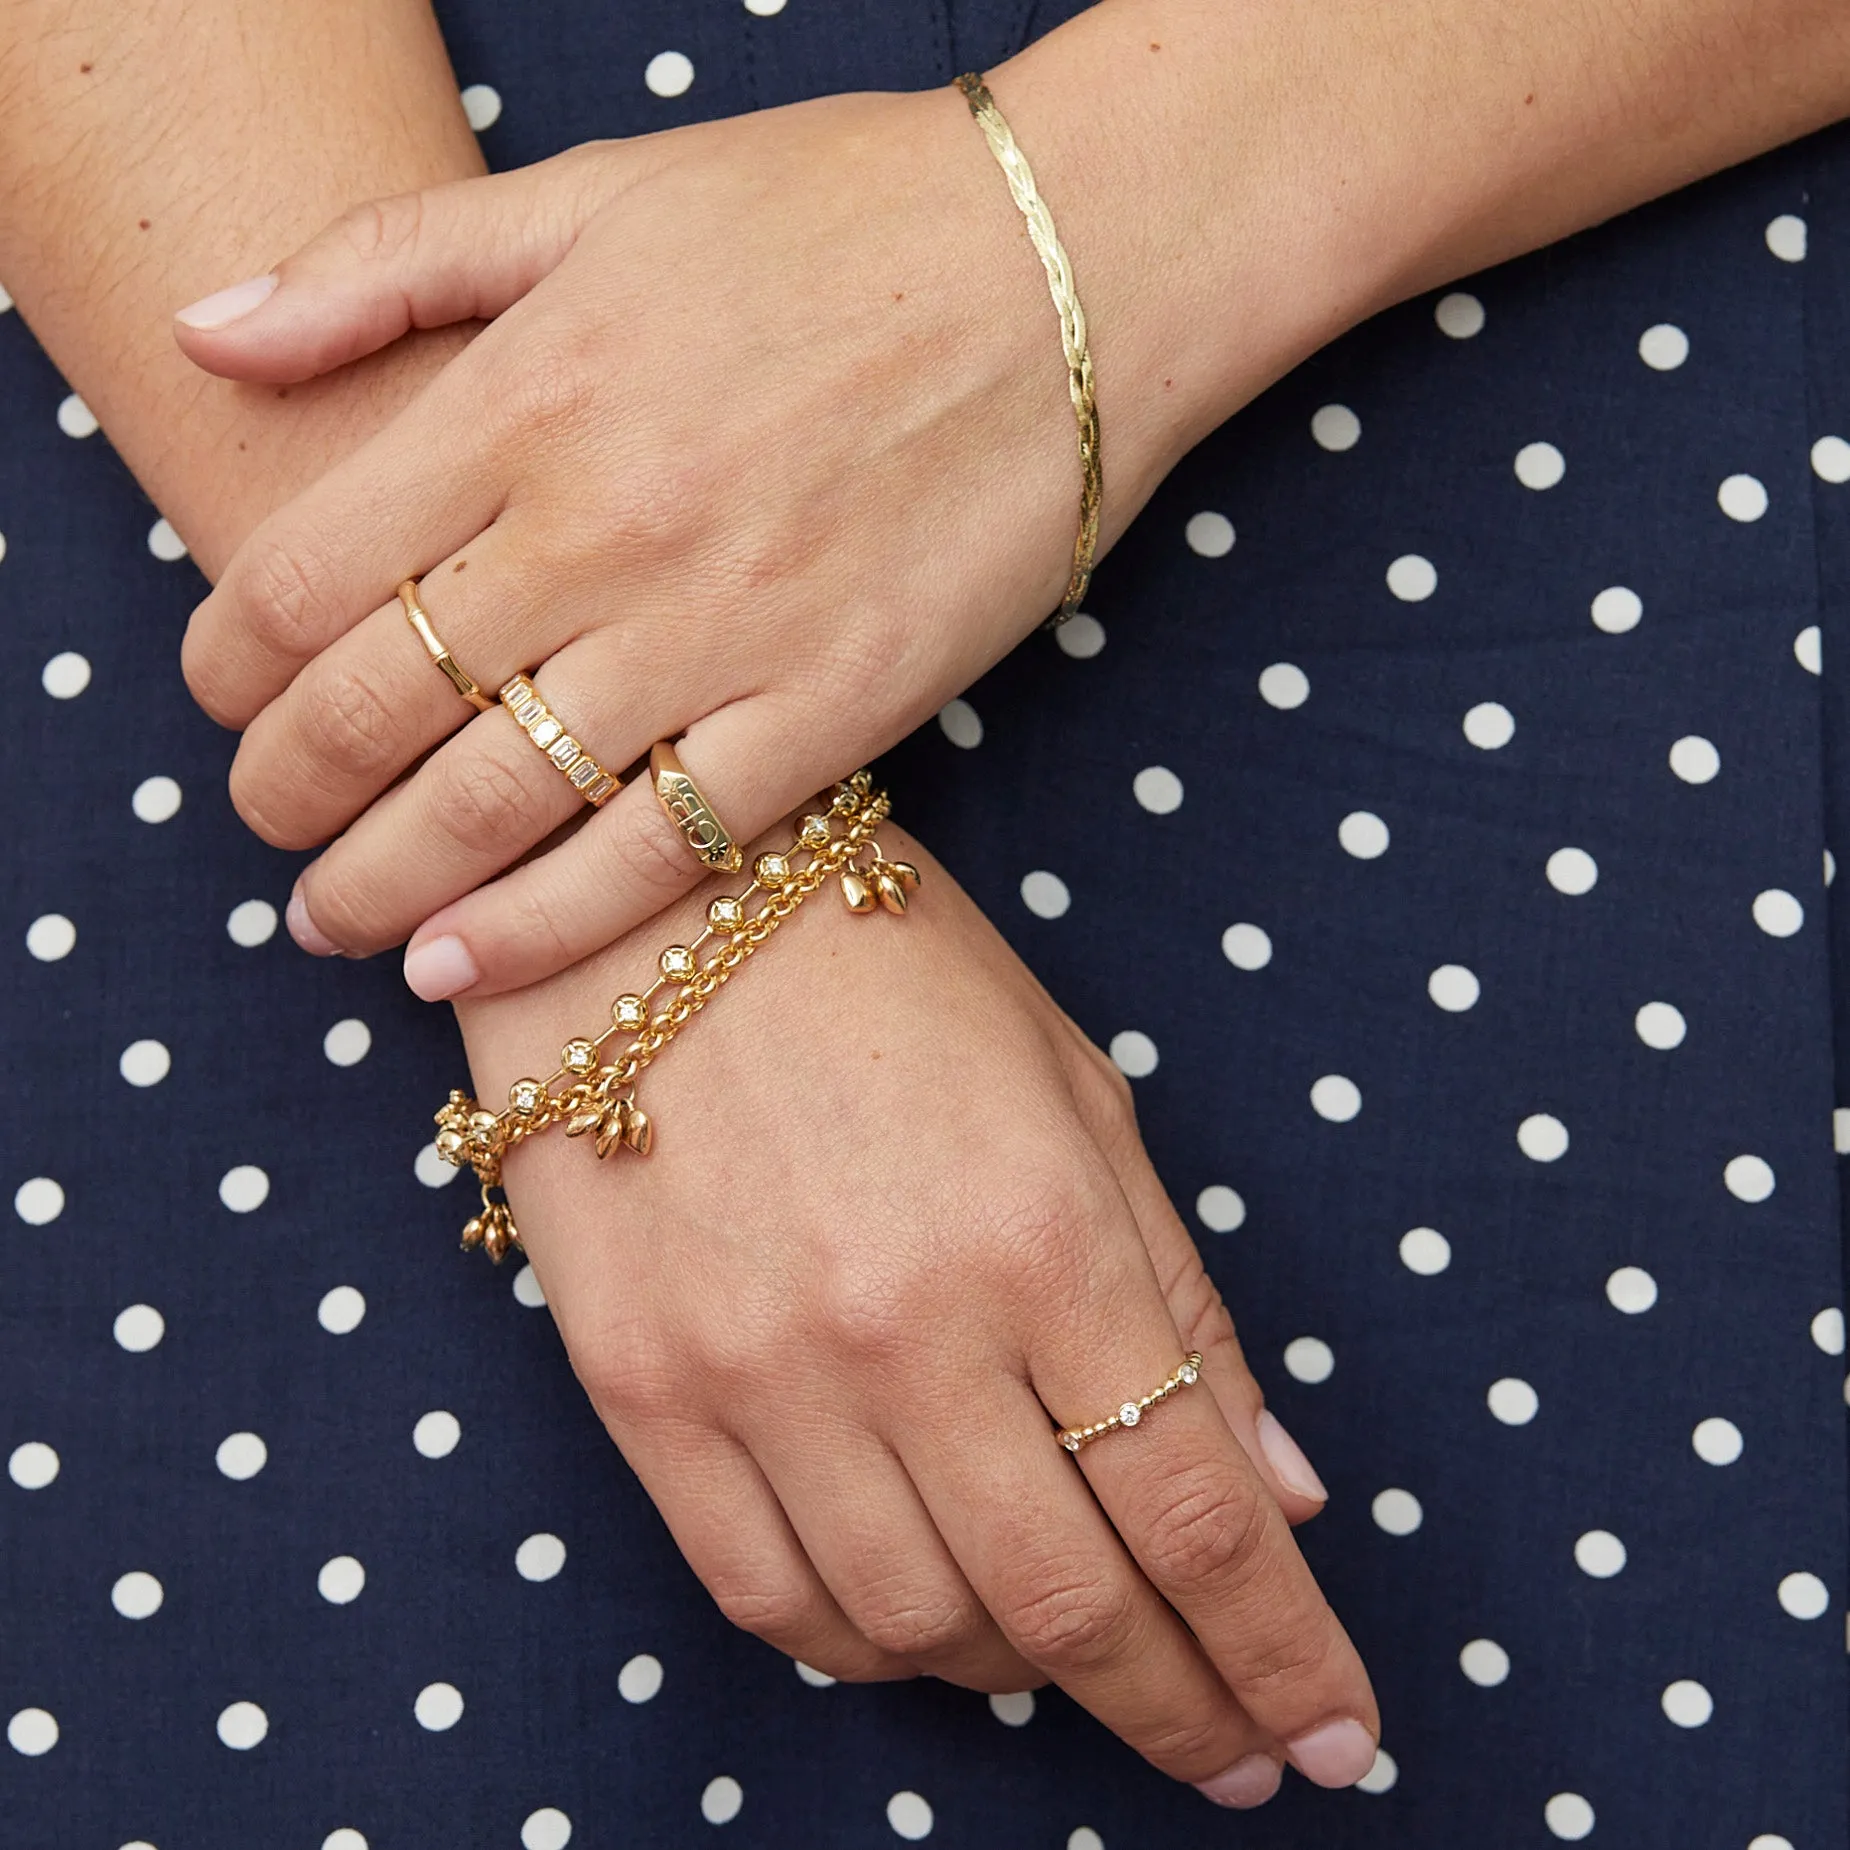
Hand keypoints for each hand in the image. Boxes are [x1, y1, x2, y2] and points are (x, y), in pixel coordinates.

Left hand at [174, 82, 1182, 998]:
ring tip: (332, 921)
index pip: (296, 576)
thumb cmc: (841, 213)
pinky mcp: (832, 711)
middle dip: (281, 791)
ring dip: (377, 882)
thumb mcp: (594, 190)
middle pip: (370, 709)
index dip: (224, 664)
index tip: (221, 696)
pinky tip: (460, 960)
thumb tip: (209, 334)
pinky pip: (657, 853)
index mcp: (526, 393)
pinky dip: (542, 925)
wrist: (1076, 269)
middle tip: (266, 823)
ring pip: (491, 804)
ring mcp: (721, 633)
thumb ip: (383, 264)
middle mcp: (602, 525)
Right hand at [452, 823, 1379, 1805]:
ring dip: (1029, 1676)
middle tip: (1240, 1755)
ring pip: (923, 1624)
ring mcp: (758, 1370)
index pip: (1198, 1510)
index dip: (1283, 1652)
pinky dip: (869, 1648)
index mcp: (1044, 1234)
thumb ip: (1180, 1303)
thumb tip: (1285, 1490)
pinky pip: (769, 1597)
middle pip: (1074, 1604)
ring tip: (1083, 1659)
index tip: (1335, 1737)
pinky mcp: (644, 1392)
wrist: (653, 898)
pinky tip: (926, 1626)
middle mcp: (904, 1327)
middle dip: (1184, 1709)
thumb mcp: (1079, 1098)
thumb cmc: (891, 975)